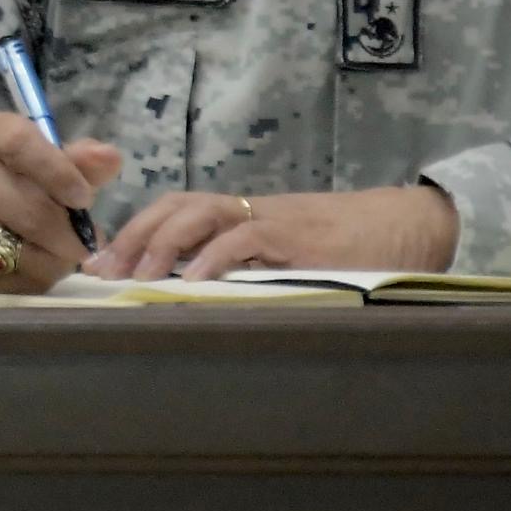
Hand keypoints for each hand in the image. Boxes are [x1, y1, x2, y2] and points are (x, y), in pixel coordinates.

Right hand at [0, 114, 120, 290]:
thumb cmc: (25, 176)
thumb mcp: (54, 159)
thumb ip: (83, 161)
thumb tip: (109, 158)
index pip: (21, 147)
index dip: (57, 174)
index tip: (84, 199)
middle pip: (25, 209)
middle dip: (66, 233)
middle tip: (87, 243)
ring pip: (17, 250)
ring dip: (53, 260)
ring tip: (66, 255)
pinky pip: (7, 278)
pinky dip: (35, 278)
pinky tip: (44, 266)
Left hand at [92, 180, 459, 280]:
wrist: (409, 225)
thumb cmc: (348, 246)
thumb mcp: (286, 257)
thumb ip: (247, 270)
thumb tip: (195, 303)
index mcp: (242, 215)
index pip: (175, 210)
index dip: (134, 231)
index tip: (100, 263)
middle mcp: (248, 212)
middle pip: (175, 207)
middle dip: (132, 237)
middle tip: (101, 273)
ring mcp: (271, 221)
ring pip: (201, 215)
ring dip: (162, 244)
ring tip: (136, 277)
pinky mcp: (297, 239)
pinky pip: (247, 240)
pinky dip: (216, 258)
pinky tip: (193, 281)